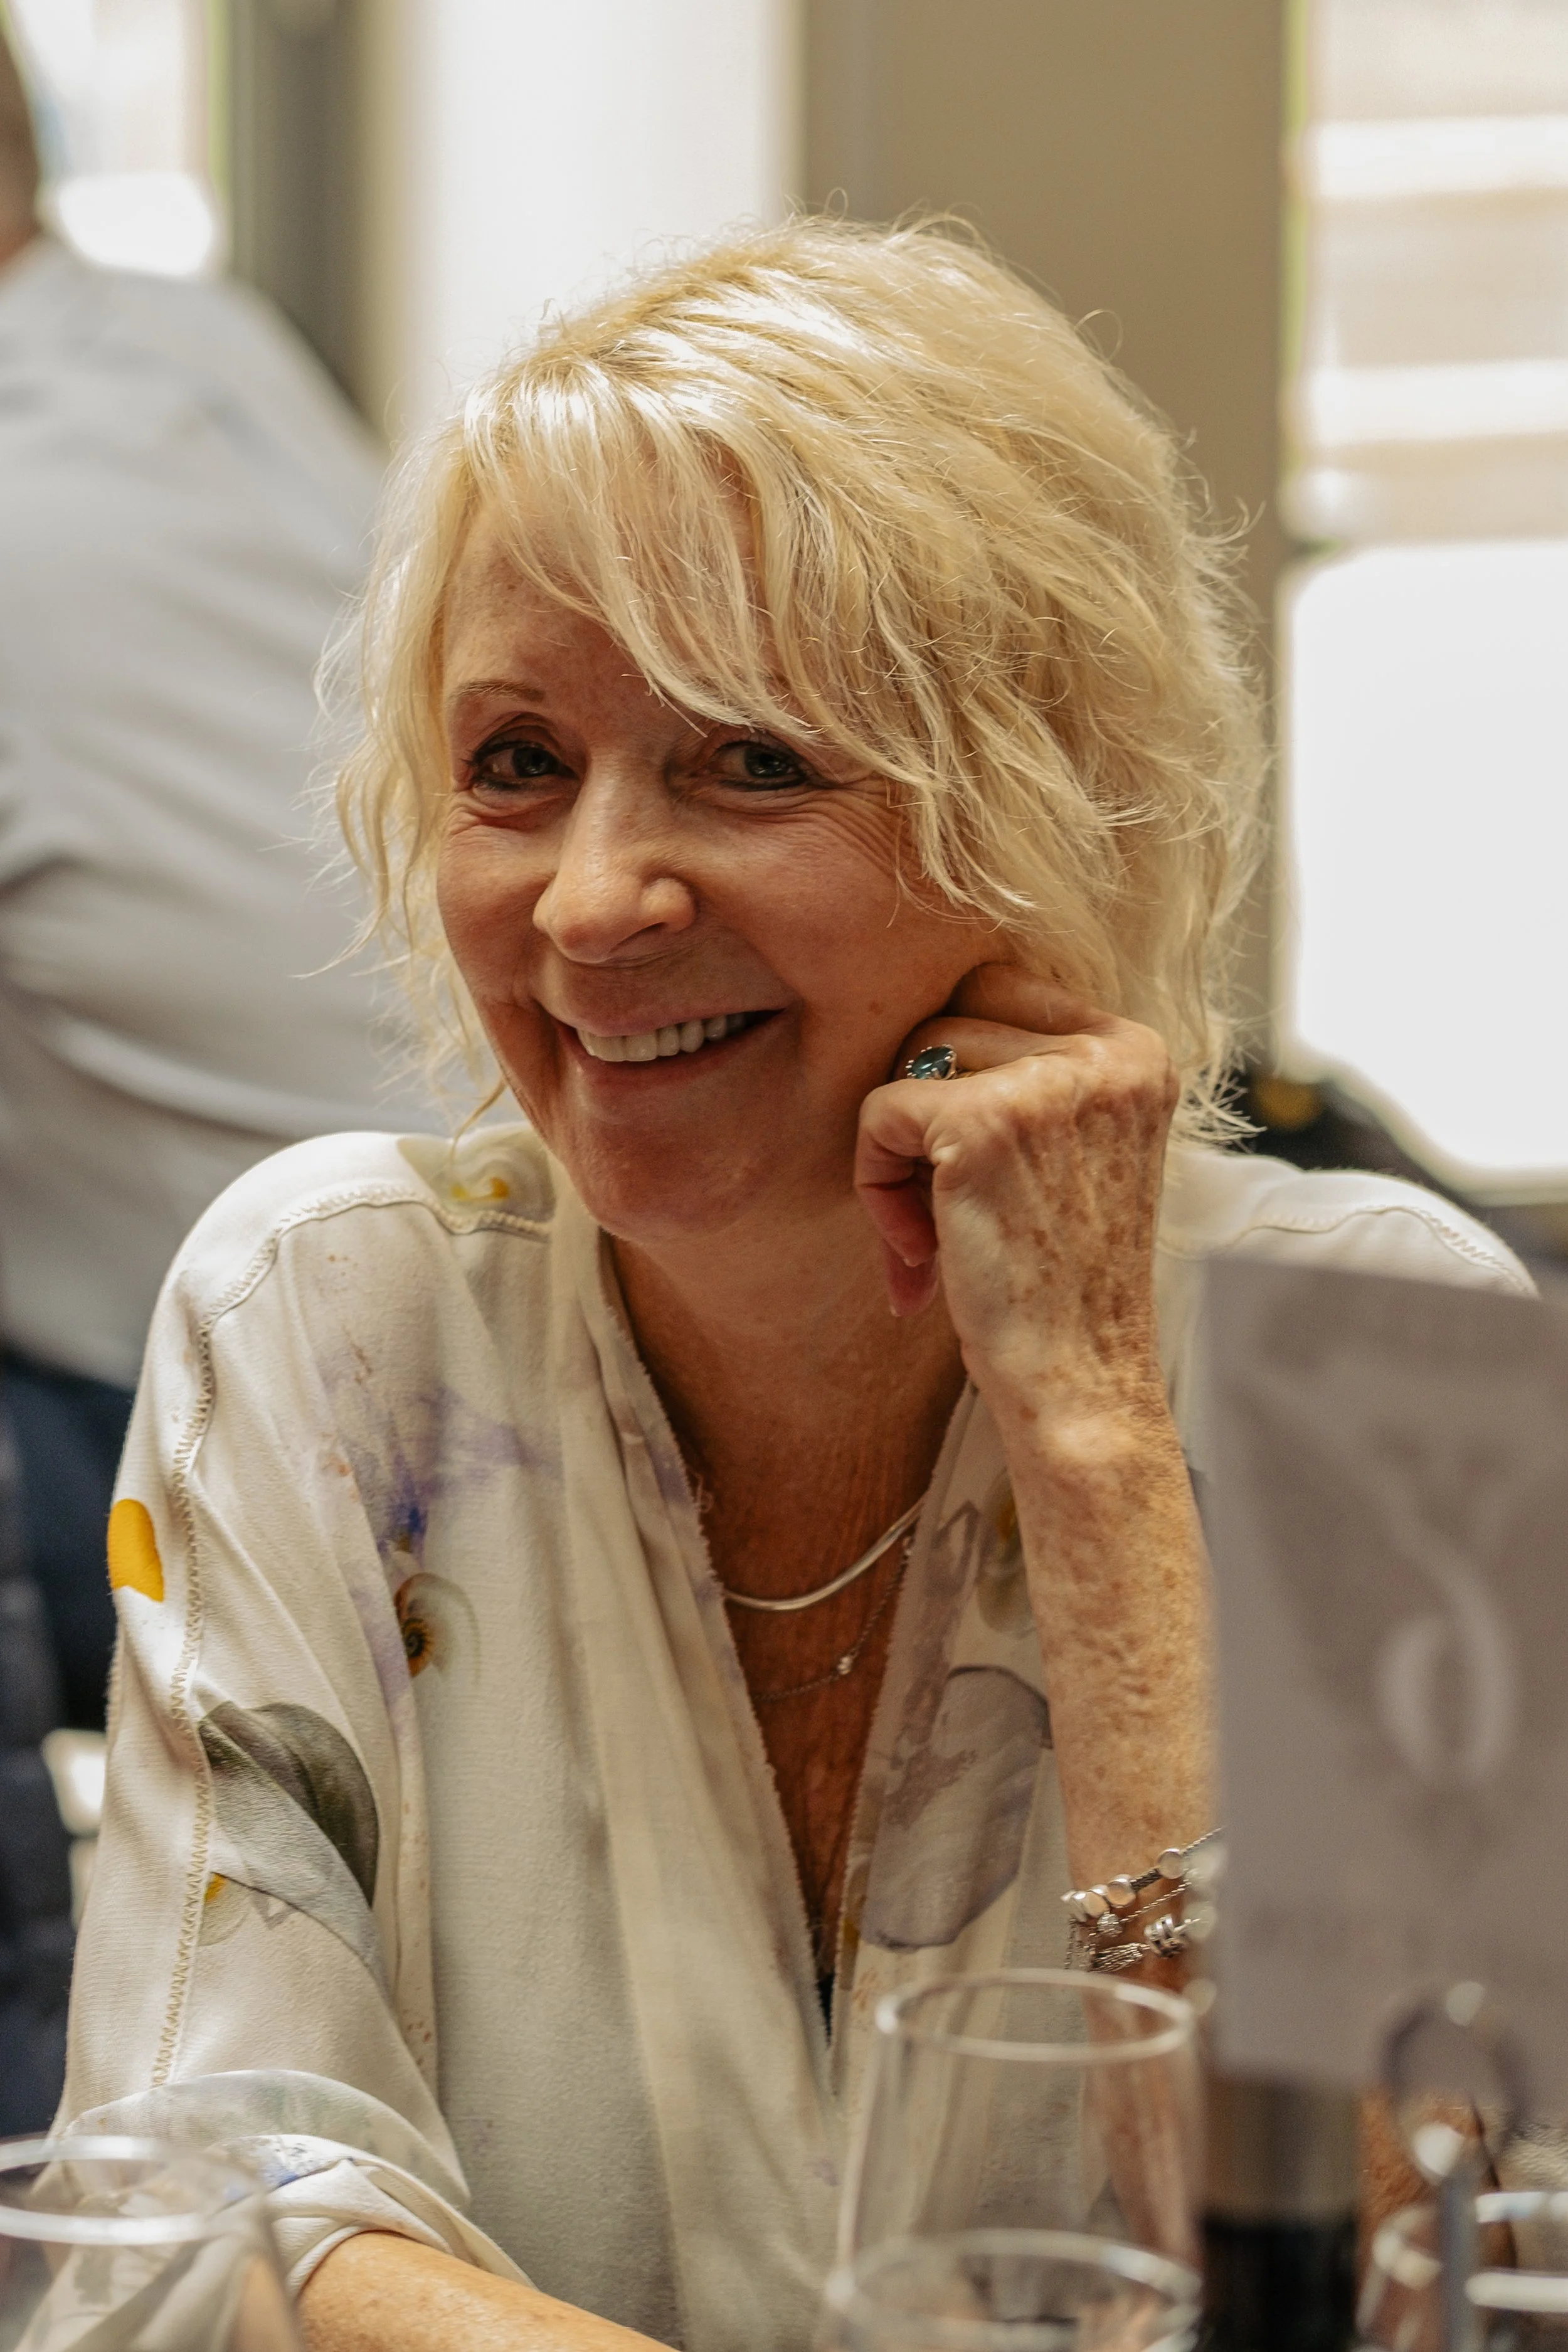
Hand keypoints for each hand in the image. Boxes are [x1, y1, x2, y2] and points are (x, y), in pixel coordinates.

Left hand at [854, 965, 1179, 1418]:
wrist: (1080, 1381)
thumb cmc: (1059, 1280)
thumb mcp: (1070, 1152)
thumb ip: (1023, 1078)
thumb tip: (917, 1027)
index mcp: (1136, 1051)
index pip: (997, 990)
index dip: (956, 1071)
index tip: (970, 1164)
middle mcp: (1108, 1052)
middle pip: (948, 1020)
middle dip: (923, 1112)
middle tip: (943, 1209)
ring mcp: (1050, 1082)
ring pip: (911, 1060)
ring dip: (899, 1154)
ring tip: (935, 1235)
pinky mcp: (985, 1122)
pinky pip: (880, 1112)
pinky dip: (875, 1185)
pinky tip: (920, 1253)